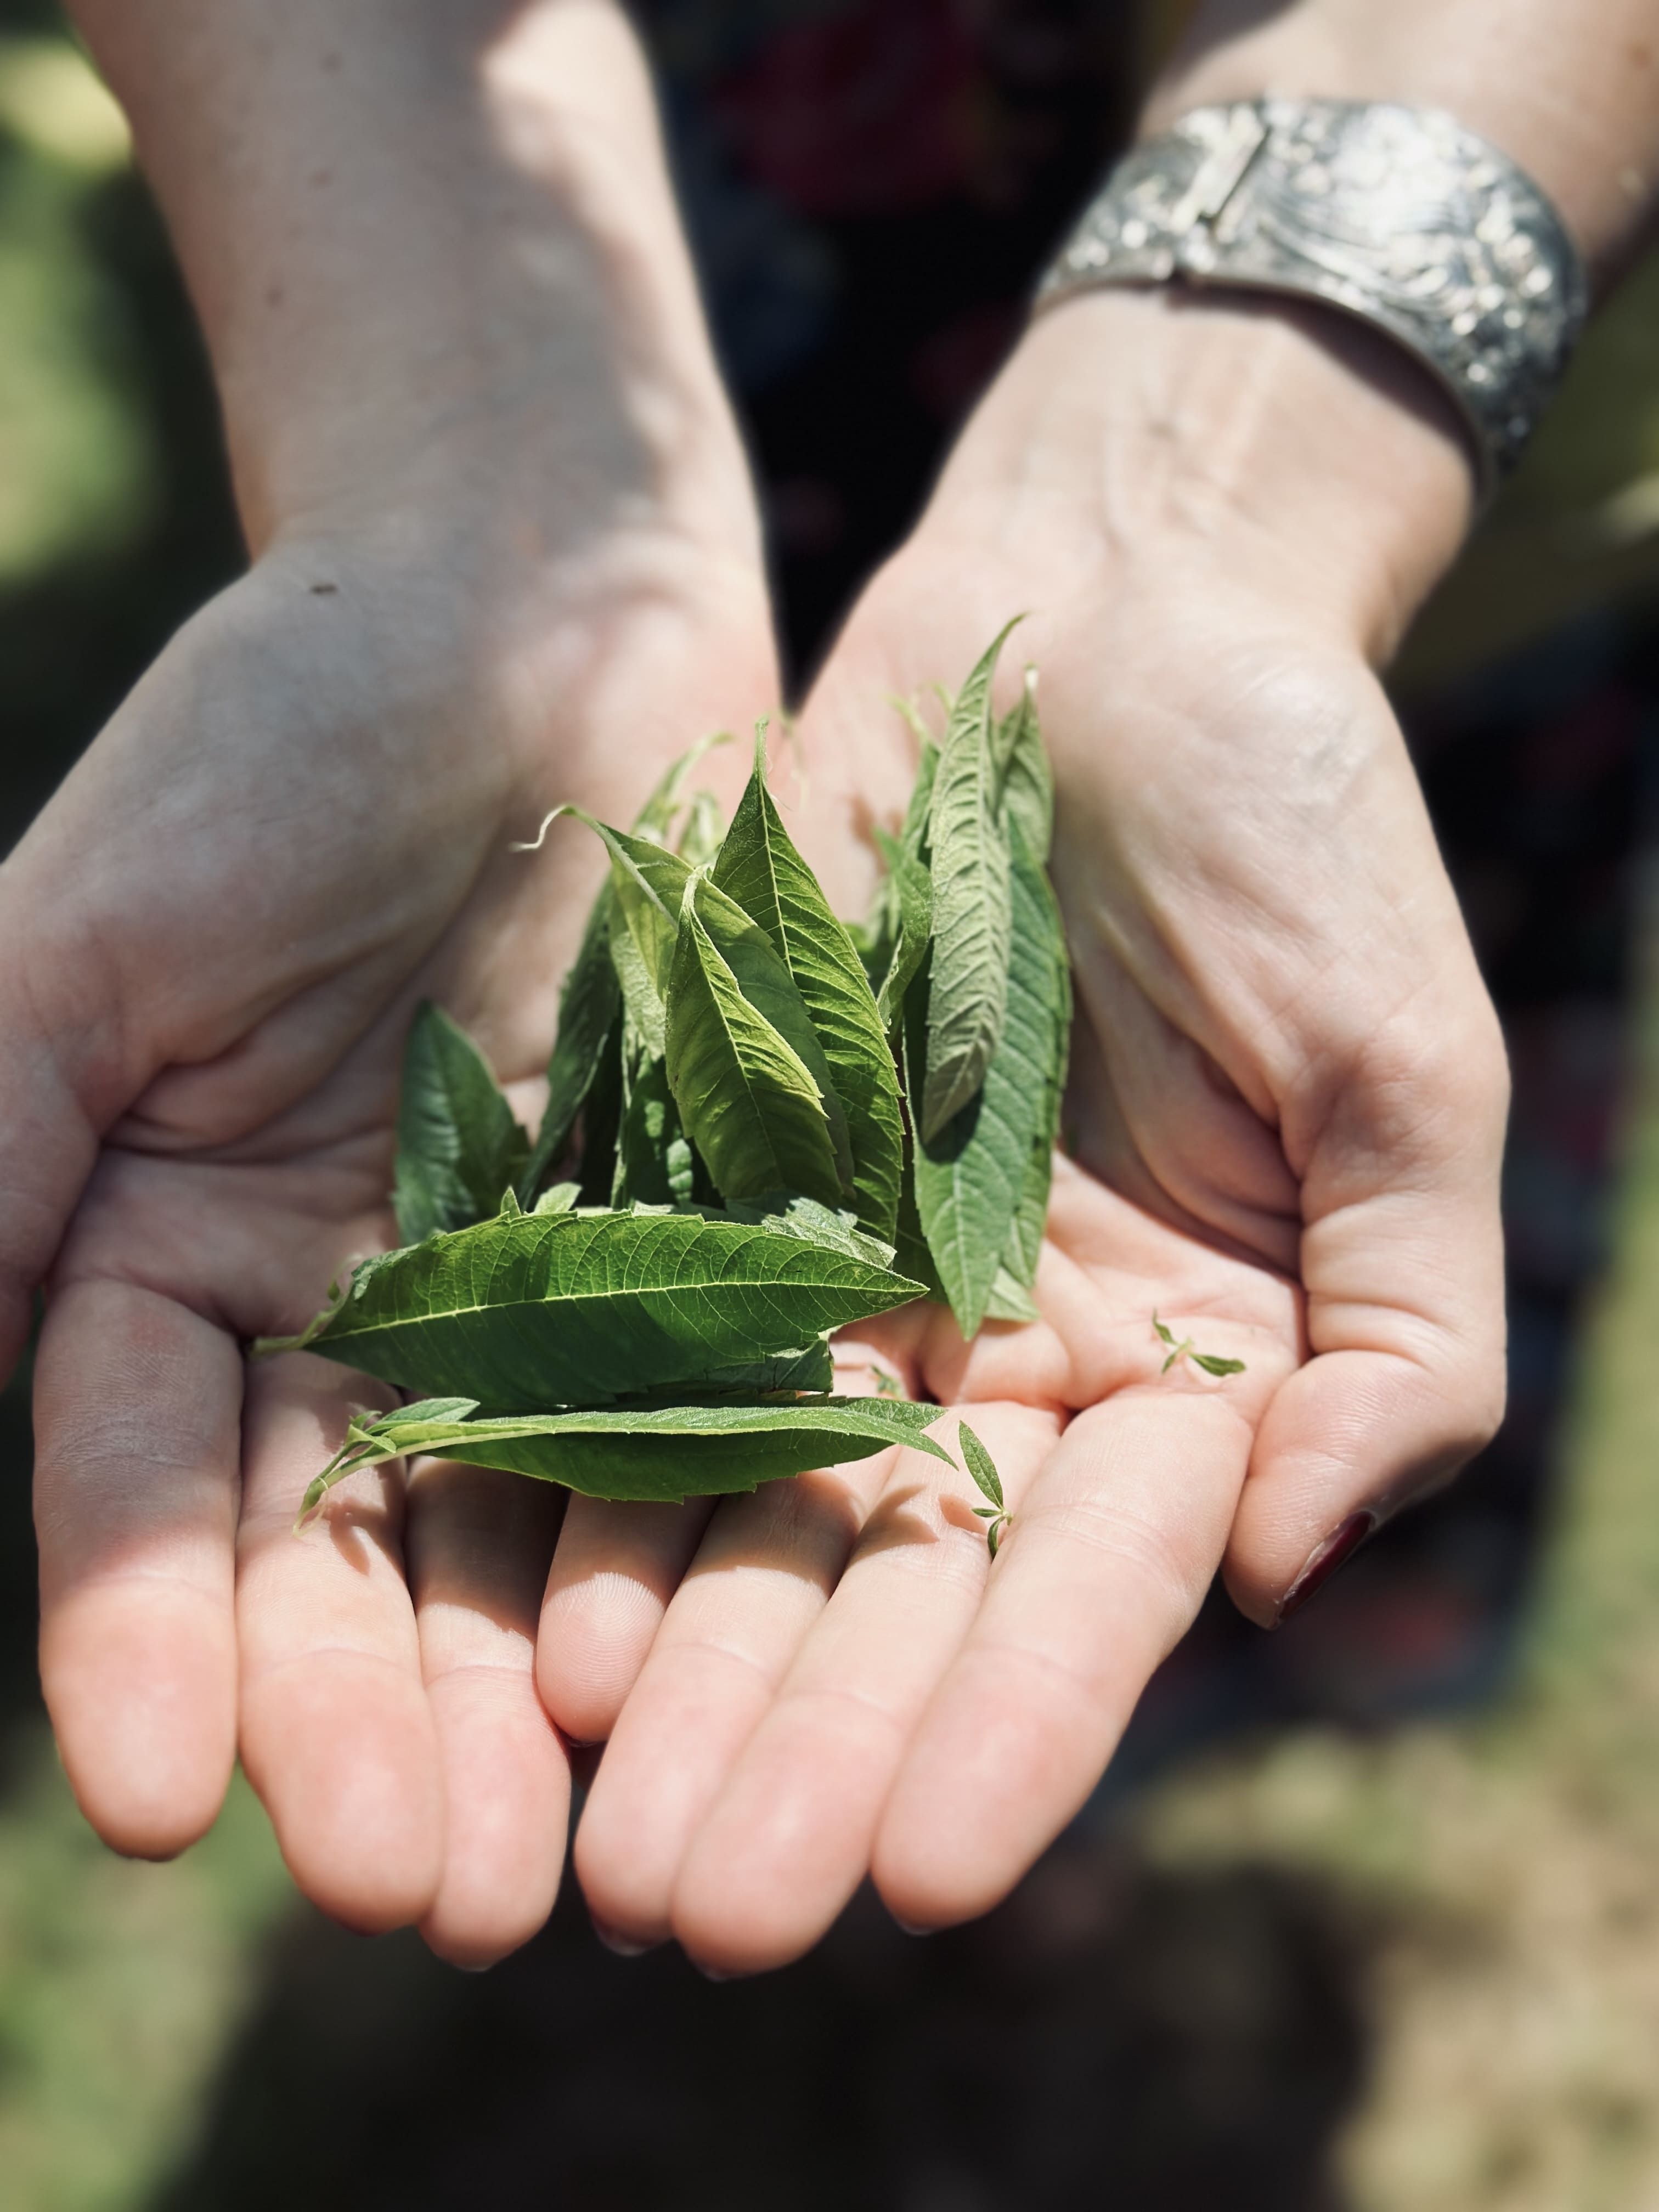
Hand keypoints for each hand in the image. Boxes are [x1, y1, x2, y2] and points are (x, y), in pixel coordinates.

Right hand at [13, 0, 774, 1964]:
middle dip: (373, 1727)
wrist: (530, 609)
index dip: (147, 1645)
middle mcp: (366, 1316)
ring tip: (574, 1867)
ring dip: (547, 1700)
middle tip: (425, 1898)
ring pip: (538, 1531)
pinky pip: (724, 1409)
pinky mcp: (722, 1243)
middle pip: (356, 1561)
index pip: (152, 1494)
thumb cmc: (281, 737)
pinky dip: (720, 1540)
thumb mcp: (87, 944)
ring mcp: (553, 1294)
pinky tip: (727, 1675)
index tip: (154, 1802)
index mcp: (184, 1263)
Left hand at [541, 286, 1508, 1971]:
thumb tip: (1286, 1571)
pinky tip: (520, 1585)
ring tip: (587, 1804)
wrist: (1116, 618)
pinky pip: (642, 1328)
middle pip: (892, 1583)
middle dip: (807, 1743)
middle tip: (701, 1916)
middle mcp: (997, 1347)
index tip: (936, 1876)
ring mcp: (847, 1264)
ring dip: (677, 1655)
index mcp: (1176, 1359)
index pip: (1091, 1589)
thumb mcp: (1405, 1080)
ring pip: (747, 1496)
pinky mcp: (720, 1160)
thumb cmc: (1306, 829)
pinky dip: (587, 1457)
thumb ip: (1393, 1340)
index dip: (1018, 1728)